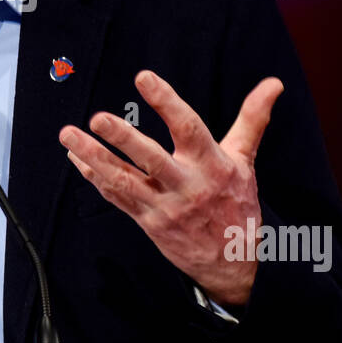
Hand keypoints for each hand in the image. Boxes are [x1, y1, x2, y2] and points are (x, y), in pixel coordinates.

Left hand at [58, 70, 283, 307]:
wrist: (234, 264)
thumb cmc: (237, 204)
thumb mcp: (246, 160)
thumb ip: (253, 119)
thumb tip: (273, 83)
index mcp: (212, 165)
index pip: (188, 127)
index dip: (166, 102)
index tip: (144, 78)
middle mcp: (186, 186)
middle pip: (151, 159)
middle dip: (123, 139)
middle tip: (97, 118)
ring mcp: (163, 206)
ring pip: (124, 180)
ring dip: (93, 157)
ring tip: (68, 136)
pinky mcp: (147, 221)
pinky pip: (116, 197)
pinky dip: (94, 178)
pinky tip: (75, 158)